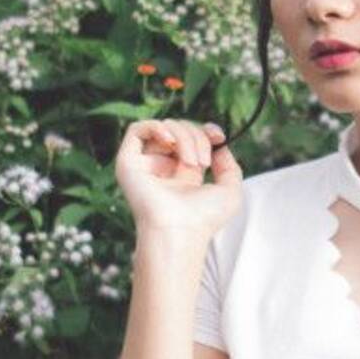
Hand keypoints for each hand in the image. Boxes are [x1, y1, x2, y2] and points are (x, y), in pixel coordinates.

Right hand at [114, 118, 243, 238]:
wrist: (181, 231)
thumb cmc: (205, 218)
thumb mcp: (230, 190)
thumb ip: (229, 166)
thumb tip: (220, 145)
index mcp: (184, 175)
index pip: (192, 139)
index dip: (205, 131)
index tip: (218, 136)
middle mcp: (163, 169)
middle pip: (181, 130)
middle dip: (198, 137)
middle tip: (203, 162)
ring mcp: (145, 165)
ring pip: (164, 128)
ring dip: (184, 137)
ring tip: (192, 163)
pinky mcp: (128, 162)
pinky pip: (137, 129)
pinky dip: (157, 127)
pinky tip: (170, 142)